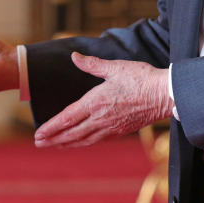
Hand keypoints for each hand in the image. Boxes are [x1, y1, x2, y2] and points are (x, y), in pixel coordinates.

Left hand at [34, 52, 171, 148]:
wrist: (164, 95)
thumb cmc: (141, 78)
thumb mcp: (114, 67)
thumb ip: (92, 64)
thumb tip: (74, 56)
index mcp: (96, 102)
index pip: (68, 118)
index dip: (51, 127)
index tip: (39, 133)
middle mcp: (101, 118)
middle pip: (72, 133)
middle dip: (53, 139)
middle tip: (39, 143)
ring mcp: (110, 127)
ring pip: (83, 139)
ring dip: (66, 143)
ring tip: (54, 145)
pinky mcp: (120, 130)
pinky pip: (96, 140)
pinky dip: (83, 143)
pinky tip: (79, 142)